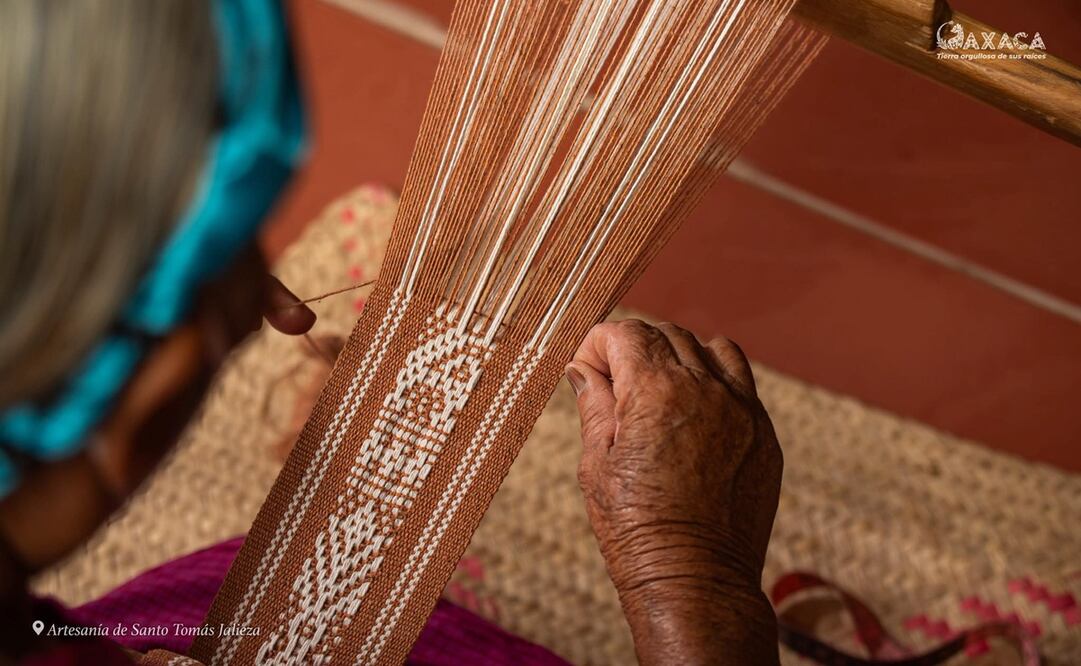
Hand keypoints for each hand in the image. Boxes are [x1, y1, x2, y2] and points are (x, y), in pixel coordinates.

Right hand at [566, 320, 781, 664]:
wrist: (696, 579)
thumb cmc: (637, 528)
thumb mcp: (597, 464)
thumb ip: (594, 405)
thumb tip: (582, 370)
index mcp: (654, 391)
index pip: (626, 333)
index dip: (598, 344)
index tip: (587, 368)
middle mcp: (704, 388)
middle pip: (667, 334)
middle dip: (634, 347)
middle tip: (615, 383)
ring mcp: (741, 408)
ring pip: (710, 348)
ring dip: (680, 356)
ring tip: (659, 391)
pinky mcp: (763, 432)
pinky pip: (741, 382)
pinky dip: (716, 380)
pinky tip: (695, 411)